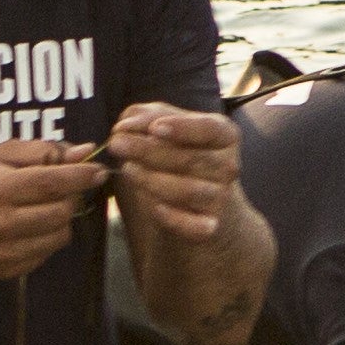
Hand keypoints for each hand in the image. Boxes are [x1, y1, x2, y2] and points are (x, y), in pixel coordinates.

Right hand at [0, 139, 107, 280]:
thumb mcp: (0, 154)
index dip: (82, 175)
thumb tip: (85, 151)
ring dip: (62, 219)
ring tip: (46, 207)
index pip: (52, 182)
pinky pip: (45, 254)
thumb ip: (42, 150)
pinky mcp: (2, 270)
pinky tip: (30, 226)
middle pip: (60, 212)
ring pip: (58, 236)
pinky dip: (47, 239)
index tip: (98, 169)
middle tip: (65, 188)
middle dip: (72, 197)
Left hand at [98, 101, 239, 243]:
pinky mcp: (210, 225)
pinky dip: (172, 217)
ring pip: (186, 190)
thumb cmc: (183, 159)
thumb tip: (126, 122)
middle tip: (117, 144)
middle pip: (189, 159)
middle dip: (149, 151)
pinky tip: (155, 207)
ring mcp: (221, 197)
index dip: (183, 128)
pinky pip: (190, 224)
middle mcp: (228, 165)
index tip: (155, 128)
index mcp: (224, 135)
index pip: (208, 128)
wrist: (206, 206)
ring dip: (153, 180)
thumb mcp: (171, 131)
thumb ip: (148, 118)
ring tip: (127, 169)